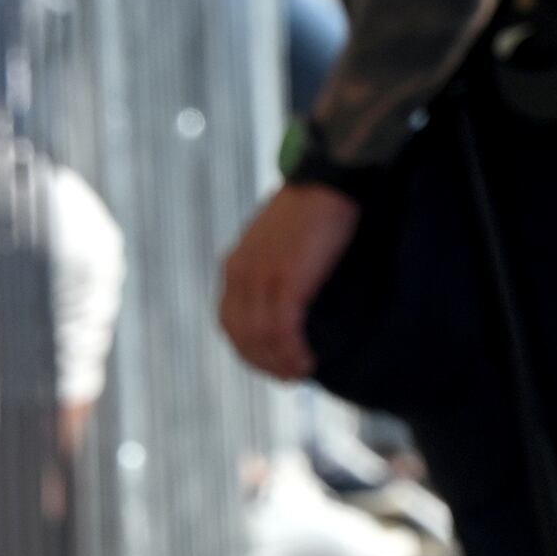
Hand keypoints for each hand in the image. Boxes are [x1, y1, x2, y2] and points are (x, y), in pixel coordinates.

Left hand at [214, 178, 363, 378]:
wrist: (327, 179)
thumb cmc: (312, 207)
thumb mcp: (278, 241)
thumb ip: (272, 267)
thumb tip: (288, 299)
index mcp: (234, 265)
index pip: (229, 322)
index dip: (248, 350)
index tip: (271, 363)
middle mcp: (240, 273)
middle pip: (241, 337)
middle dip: (263, 363)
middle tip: (288, 376)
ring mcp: (261, 277)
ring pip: (261, 339)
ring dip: (280, 363)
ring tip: (300, 373)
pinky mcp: (285, 279)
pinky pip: (282, 330)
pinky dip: (293, 352)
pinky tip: (308, 361)